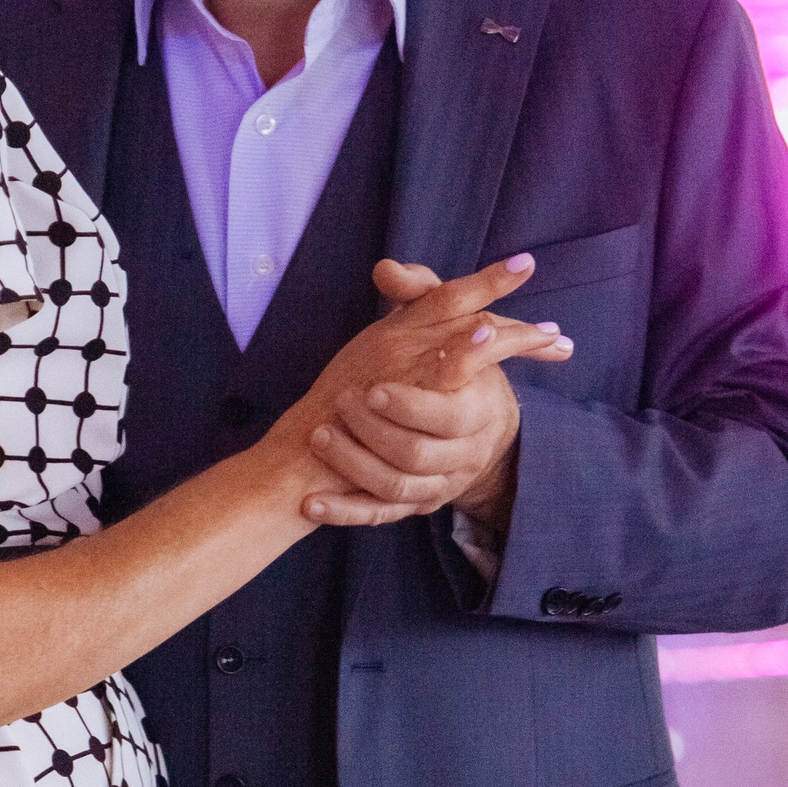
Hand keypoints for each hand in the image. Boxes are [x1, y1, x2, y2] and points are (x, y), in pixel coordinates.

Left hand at [294, 255, 572, 530]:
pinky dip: (341, 513)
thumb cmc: (453, 361)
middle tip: (341, 404)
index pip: (448, 416)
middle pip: (417, 454)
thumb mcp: (445, 321)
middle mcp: (462, 455)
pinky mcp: (408, 506)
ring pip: (392, 488)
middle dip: (374, 431)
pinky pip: (374, 517)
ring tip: (319, 436)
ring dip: (353, 466)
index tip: (371, 387)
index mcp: (478, 410)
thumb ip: (420, 291)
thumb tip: (387, 270)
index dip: (410, 404)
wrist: (474, 423)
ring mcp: (435, 485)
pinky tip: (309, 505)